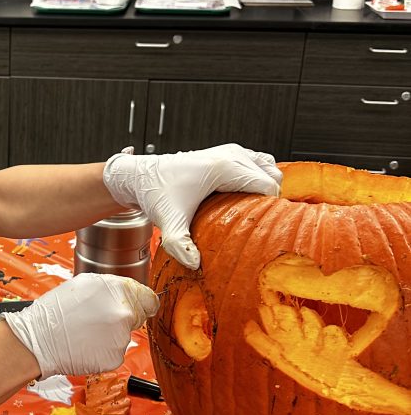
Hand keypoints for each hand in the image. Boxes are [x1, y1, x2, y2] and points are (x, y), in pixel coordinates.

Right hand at [0, 273, 157, 378]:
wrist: (39, 340)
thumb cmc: (54, 311)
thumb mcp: (83, 284)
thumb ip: (112, 287)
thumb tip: (128, 292)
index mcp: (118, 291)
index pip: (148, 298)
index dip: (140, 302)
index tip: (134, 306)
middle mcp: (123, 314)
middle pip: (137, 317)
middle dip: (121, 318)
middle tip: (97, 319)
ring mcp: (121, 338)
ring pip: (124, 335)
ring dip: (111, 334)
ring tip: (86, 330)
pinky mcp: (115, 357)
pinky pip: (115, 351)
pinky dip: (104, 349)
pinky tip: (86, 344)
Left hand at [103, 143, 280, 268]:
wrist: (142, 176)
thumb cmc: (156, 194)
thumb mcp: (168, 221)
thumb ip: (180, 245)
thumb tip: (195, 264)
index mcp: (224, 166)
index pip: (267, 186)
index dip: (268, 209)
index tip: (256, 227)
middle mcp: (232, 154)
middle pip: (273, 177)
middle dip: (269, 201)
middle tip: (252, 224)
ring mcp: (232, 150)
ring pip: (269, 168)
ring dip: (266, 189)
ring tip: (251, 212)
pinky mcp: (229, 153)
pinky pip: (259, 164)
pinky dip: (260, 179)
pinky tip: (246, 199)